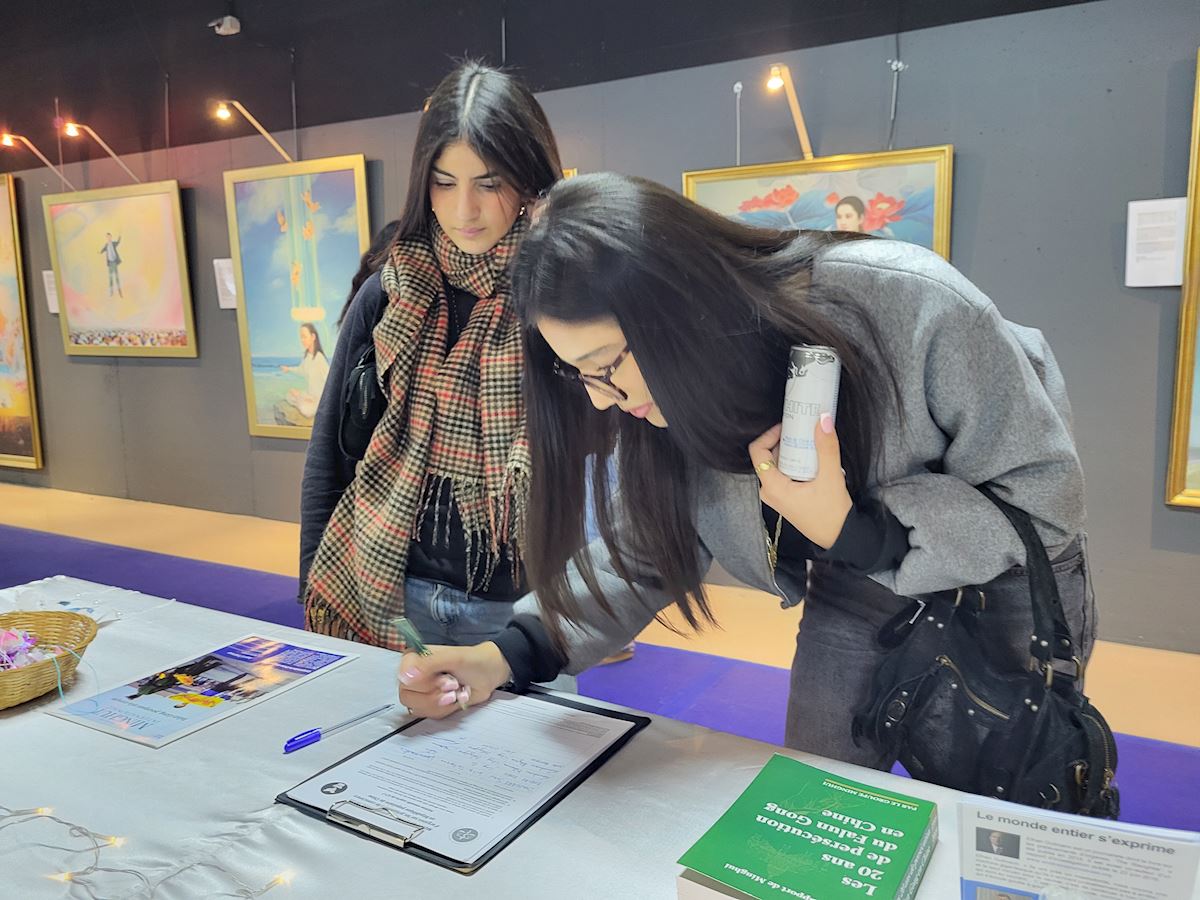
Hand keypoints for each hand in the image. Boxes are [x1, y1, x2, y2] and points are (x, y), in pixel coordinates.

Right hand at [396, 642, 511, 719]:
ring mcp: (420, 691)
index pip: (403, 677)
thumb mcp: (453, 658)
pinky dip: (446, 709)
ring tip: (456, 690)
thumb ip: (428, 664)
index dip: (423, 684)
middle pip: (408, 696)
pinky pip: (429, 714)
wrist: (488, 674)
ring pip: (418, 708)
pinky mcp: (429, 704)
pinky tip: (455, 698)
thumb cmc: (472, 661)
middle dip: (434, 694)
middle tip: (453, 685)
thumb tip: (405, 676)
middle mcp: (413, 675)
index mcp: (414, 658)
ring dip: (441, 702)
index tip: (443, 681)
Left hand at [749, 414, 852, 549]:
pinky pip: (785, 474)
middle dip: (785, 441)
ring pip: (778, 465)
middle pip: (769, 457)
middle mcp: (769, 492)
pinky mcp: (787, 498)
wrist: (840, 538)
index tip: (788, 426)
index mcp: (772, 487)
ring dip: (792, 451)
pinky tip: (813, 458)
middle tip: (802, 430)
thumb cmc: (832, 514)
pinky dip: (796, 462)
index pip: (758, 452)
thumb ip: (827, 448)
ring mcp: (777, 496)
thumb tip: (823, 419)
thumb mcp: (831, 478)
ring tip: (810, 442)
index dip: (770, 434)